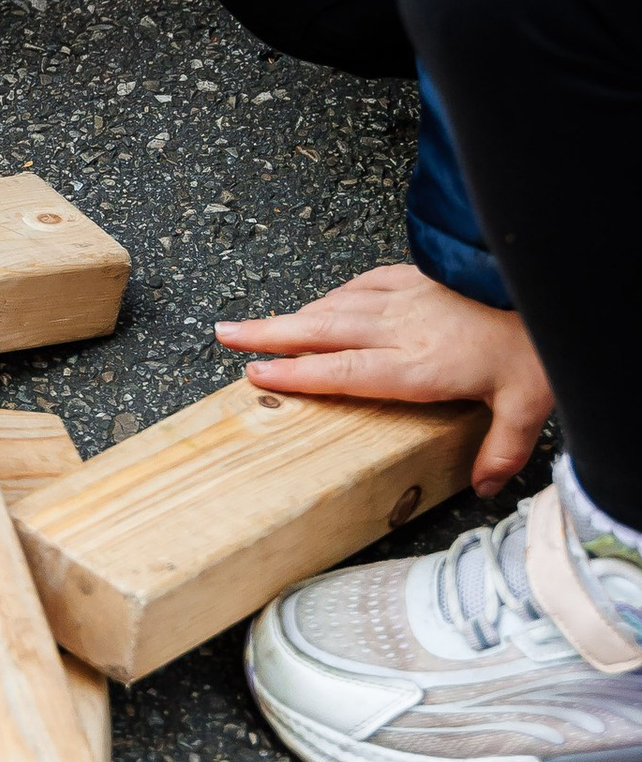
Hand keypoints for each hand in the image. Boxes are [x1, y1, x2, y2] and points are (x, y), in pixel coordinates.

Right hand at [216, 263, 552, 496]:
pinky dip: (333, 296)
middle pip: (322, 331)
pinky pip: (361, 285)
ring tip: (257, 326)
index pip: (346, 372)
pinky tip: (324, 302)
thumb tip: (486, 487)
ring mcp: (404, 297)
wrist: (537, 274)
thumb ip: (503, 448)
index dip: (298, 375)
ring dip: (293, 315)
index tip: (256, 375)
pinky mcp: (413, 276)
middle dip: (269, 334)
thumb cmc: (532, 338)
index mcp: (420, 364)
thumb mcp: (529, 403)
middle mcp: (401, 328)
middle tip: (224, 334)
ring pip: (335, 306)